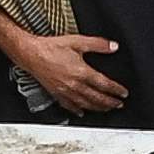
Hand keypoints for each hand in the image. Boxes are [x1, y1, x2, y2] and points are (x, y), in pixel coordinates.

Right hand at [3, 28, 130, 115]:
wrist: (30, 53)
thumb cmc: (50, 47)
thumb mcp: (77, 41)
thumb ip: (97, 44)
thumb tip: (113, 46)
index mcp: (81, 72)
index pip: (104, 84)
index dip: (116, 90)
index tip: (124, 93)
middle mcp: (74, 84)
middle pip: (97, 98)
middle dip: (110, 102)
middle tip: (119, 104)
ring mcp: (65, 91)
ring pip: (85, 104)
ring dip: (98, 108)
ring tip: (107, 109)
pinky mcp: (56, 93)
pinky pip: (69, 105)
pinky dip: (77, 110)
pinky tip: (82, 112)